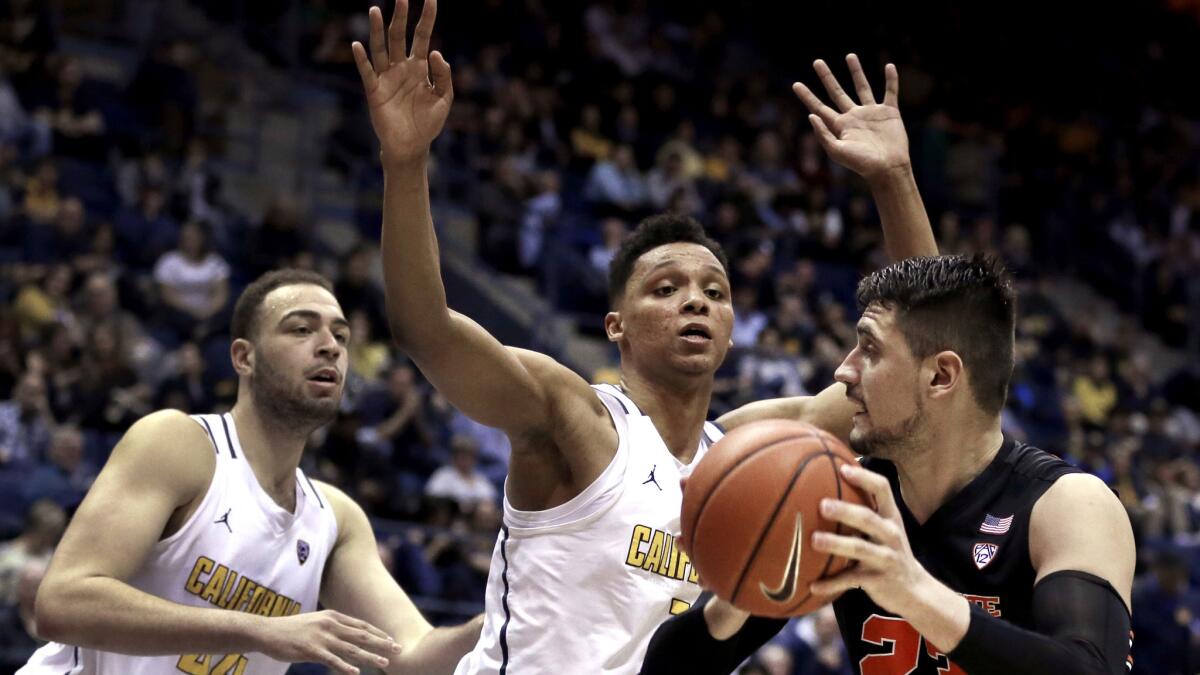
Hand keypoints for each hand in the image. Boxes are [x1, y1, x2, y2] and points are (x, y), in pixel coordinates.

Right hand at [253, 609, 400, 673]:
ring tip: (384, 662)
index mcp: (332, 617)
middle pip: (362, 635)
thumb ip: (332, 627)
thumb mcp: (316, 622)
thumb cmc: (292, 629)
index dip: (378, 632)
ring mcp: (321, 637)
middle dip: (382, 642)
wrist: (267, 631)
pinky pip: (332, 660)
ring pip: (351, 648)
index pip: (361, 625)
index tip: (391, 639)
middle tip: (398, 649)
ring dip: (370, 656)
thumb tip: (348, 635)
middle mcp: (330, 625)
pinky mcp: (311, 650)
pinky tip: (356, 672)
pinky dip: (345, 666)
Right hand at [352, 0, 452, 166]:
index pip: (422, 37)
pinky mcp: (375, 91)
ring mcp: (387, 78)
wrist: (412, 147)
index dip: (427, 18)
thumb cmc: (428, 123)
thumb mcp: (444, 99)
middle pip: (399, 37)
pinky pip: (367, 72)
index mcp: (420, 68)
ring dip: (378, 31)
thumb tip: (436, 52)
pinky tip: (358, 45)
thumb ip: (444, 76)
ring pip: (381, 49)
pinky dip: (362, 59)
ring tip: (375, 10)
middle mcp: (401, 68)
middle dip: (401, 17)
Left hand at [792, 54, 909, 180]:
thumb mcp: (837, 151)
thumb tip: (810, 115)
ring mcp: (871, 113)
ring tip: (850, 56)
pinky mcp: (890, 112)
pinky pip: (890, 92)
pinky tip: (890, 66)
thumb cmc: (861, 164)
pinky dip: (891, 80)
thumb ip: (823, 134)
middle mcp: (854, 116)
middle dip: (826, 77)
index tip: (795, 84)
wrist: (887, 168)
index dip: (807, 96)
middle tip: (817, 62)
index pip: (819, 107)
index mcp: (840, 126)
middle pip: (836, 92)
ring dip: (856, 72)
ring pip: (862, 87)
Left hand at [808, 464, 929, 615]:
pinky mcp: (878, 581)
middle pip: (868, 518)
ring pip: (860, 549)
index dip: (864, 478)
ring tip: (814, 540)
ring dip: (836, 544)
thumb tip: (830, 480)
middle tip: (822, 505)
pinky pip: (851, 580)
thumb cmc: (890, 550)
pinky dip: (831, 583)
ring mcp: (886, 558)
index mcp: (891, 517)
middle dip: (845, 511)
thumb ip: (865, 509)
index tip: (843, 468)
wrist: (915, 590)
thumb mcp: (885, 528)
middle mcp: (891, 534)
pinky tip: (812, 585)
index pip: (882, 490)